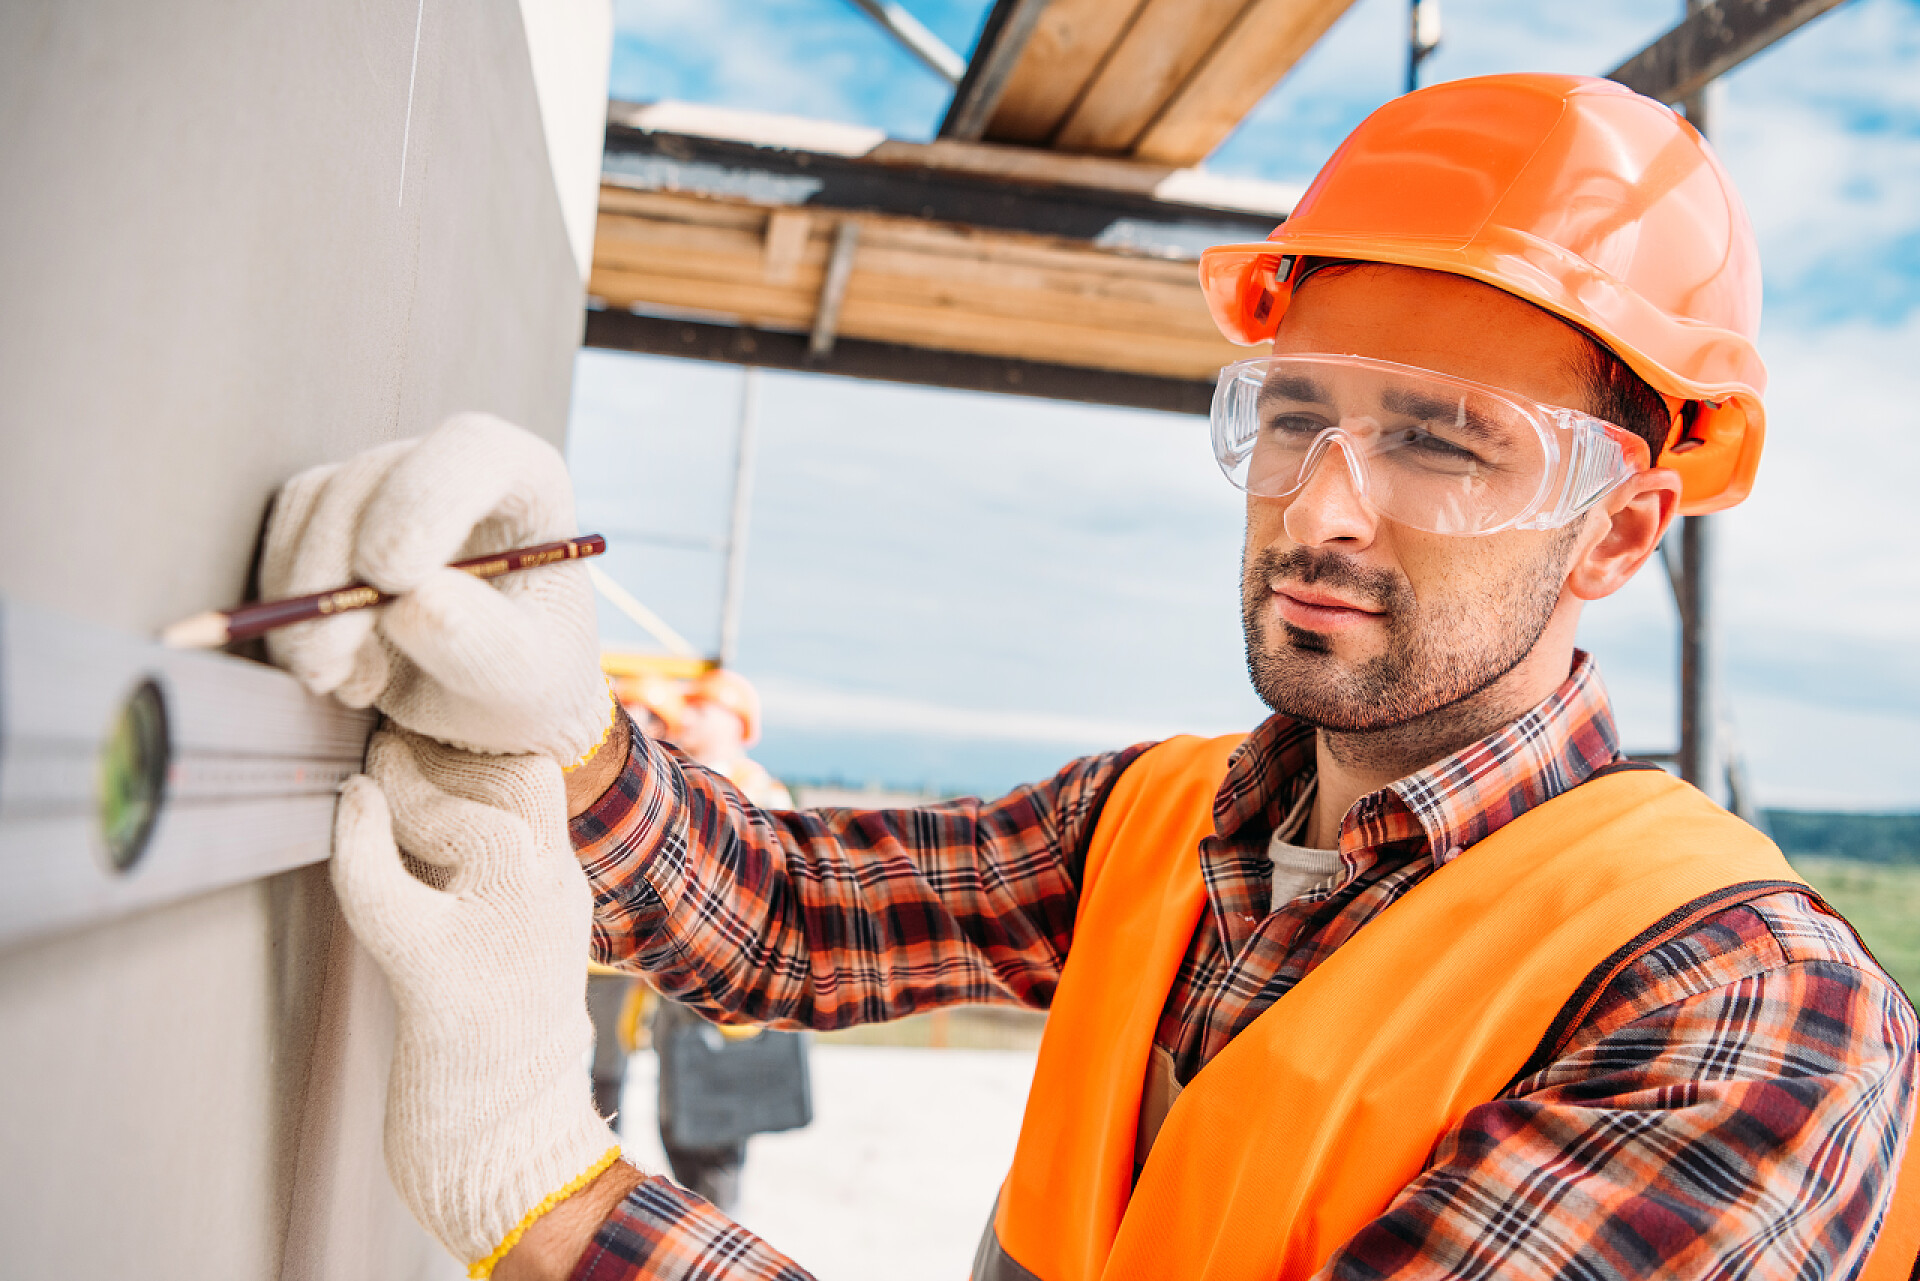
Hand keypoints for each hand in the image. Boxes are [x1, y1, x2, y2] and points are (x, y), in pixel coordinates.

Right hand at [261, 413, 610, 762]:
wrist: (489, 701)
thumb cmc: (526, 680)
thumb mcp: (524, 680)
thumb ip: (483, 642)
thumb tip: (411, 601)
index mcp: (528, 486)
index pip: (471, 449)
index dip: (422, 502)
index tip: (392, 581)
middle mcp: (454, 470)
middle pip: (371, 477)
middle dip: (335, 569)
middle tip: (333, 657)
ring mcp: (390, 487)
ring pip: (314, 505)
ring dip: (306, 599)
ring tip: (346, 681)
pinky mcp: (338, 521)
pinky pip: (287, 542)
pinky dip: (293, 612)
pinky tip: (339, 672)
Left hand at [331, 727, 620, 1272]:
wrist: (512, 1146)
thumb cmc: (495, 1039)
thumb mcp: (517, 933)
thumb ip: (495, 863)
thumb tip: (418, 781)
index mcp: (563, 887)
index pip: (537, 776)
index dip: (480, 738)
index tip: (427, 728)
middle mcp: (550, 902)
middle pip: (517, 783)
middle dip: (448, 746)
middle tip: (389, 738)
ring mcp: (505, 941)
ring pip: (467, 827)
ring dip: (407, 787)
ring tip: (369, 778)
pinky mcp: (444, 984)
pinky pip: (394, 896)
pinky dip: (360, 848)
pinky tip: (348, 814)